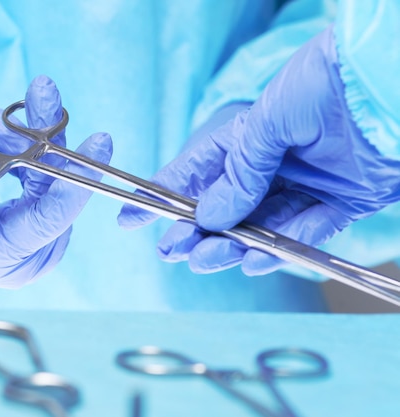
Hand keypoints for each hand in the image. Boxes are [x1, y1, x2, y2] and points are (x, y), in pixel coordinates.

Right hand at [0, 75, 112, 287]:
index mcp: (3, 258)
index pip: (50, 218)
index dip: (76, 179)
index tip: (99, 140)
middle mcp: (29, 252)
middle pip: (55, 189)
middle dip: (48, 137)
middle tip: (42, 90)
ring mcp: (33, 235)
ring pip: (51, 176)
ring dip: (34, 135)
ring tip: (12, 105)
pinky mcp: (32, 217)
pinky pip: (40, 174)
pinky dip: (24, 146)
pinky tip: (1, 126)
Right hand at [118, 26, 399, 275]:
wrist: (390, 85)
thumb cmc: (322, 85)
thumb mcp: (266, 122)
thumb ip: (238, 174)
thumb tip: (210, 217)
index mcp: (243, 140)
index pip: (191, 174)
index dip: (159, 200)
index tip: (129, 221)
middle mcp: (268, 167)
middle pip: (222, 210)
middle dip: (197, 233)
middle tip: (178, 251)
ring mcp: (301, 186)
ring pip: (258, 229)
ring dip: (234, 248)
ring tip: (216, 258)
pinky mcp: (337, 204)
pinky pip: (304, 233)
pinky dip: (283, 249)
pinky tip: (261, 258)